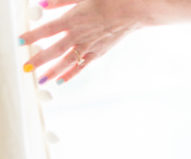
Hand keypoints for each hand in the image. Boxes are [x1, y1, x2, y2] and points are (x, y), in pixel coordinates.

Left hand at [19, 0, 139, 83]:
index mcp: (73, 19)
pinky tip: (60, 80)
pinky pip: (81, 66)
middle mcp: (79, 35)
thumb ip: (61, 0)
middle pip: (54, 50)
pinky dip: (70, 74)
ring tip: (40, 80)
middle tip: (26, 68)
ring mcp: (89, 46)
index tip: (20, 41)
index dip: (32, 35)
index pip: (47, 29)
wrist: (132, 11)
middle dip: (38, 59)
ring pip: (67, 62)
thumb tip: (42, 4)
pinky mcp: (97, 53)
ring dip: (52, 71)